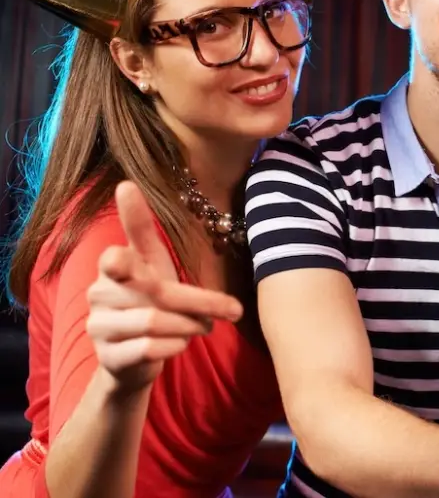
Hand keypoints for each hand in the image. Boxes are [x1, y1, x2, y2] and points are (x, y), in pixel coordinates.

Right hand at [86, 181, 242, 394]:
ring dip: (190, 326)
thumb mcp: (155, 268)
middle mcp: (99, 293)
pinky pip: (152, 348)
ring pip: (156, 321)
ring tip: (202, 327)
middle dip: (202, 302)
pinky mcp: (109, 357)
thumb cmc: (153, 304)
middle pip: (159, 291)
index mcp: (114, 267)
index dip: (128, 223)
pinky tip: (181, 344)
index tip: (128, 187)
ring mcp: (99, 326)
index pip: (118, 249)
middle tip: (231, 310)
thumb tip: (125, 184)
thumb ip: (144, 233)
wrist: (133, 361)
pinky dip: (177, 346)